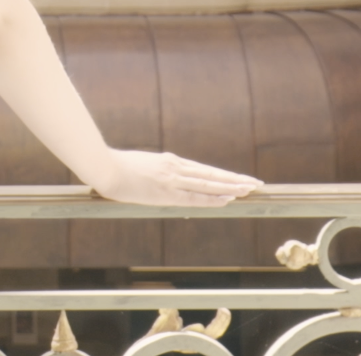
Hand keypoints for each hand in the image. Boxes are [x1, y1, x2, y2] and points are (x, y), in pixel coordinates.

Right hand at [88, 150, 260, 206]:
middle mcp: (176, 167)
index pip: (203, 171)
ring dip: (231, 187)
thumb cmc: (116, 168)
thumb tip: (157, 181)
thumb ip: (153, 173)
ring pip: (209, 183)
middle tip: (256, 183)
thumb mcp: (141, 168)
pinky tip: (228, 199)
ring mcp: (173, 178)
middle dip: (235, 180)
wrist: (104, 167)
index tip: (238, 179)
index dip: (222, 176)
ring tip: (250, 189)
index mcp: (170, 162)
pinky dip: (214, 198)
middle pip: (212, 175)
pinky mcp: (167, 190)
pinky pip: (196, 196)